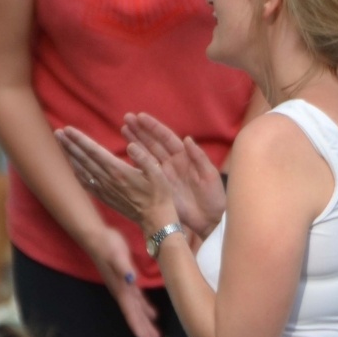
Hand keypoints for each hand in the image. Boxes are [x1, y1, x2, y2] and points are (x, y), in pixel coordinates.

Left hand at [56, 125, 175, 230]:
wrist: (155, 220)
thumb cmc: (160, 195)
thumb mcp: (158, 174)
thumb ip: (144, 158)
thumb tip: (130, 145)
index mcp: (119, 171)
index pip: (94, 151)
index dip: (80, 139)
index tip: (68, 129)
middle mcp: (108, 180)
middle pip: (84, 159)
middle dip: (70, 144)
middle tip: (58, 132)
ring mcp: (105, 190)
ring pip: (82, 170)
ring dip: (70, 156)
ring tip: (61, 144)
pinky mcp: (105, 198)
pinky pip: (86, 184)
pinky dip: (77, 173)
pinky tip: (72, 167)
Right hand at [81, 225, 161, 336]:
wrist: (95, 236)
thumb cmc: (106, 244)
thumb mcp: (116, 254)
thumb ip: (123, 267)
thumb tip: (131, 279)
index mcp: (122, 290)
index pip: (133, 316)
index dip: (140, 331)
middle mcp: (122, 293)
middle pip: (136, 318)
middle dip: (145, 334)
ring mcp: (124, 288)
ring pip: (138, 312)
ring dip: (146, 325)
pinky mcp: (126, 280)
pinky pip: (138, 300)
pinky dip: (146, 309)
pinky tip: (153, 315)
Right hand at [122, 113, 225, 238]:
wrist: (209, 220)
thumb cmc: (214, 197)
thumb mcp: (209, 175)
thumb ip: (199, 157)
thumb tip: (187, 139)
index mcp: (185, 157)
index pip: (166, 137)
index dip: (153, 127)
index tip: (140, 117)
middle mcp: (172, 163)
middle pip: (153, 143)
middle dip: (140, 131)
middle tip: (126, 118)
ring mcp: (163, 174)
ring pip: (146, 154)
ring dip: (135, 142)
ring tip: (123, 129)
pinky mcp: (158, 187)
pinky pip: (145, 172)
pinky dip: (136, 162)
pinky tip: (127, 153)